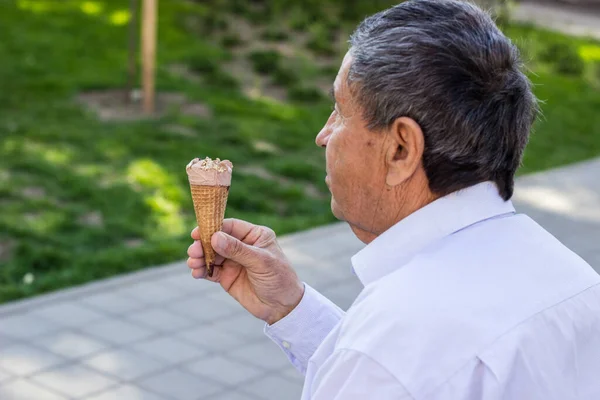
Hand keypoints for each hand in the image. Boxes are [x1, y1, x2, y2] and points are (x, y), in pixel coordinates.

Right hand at [187, 218, 304, 324]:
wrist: (282, 307)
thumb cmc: (279, 279)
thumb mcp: (261, 262)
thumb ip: (238, 250)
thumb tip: (215, 237)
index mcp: (255, 235)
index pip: (230, 226)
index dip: (213, 227)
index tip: (197, 233)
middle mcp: (242, 245)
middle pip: (217, 240)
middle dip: (203, 244)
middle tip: (194, 251)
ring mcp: (233, 261)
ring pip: (211, 255)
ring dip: (200, 258)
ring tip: (193, 264)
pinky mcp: (227, 276)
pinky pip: (210, 270)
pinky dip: (201, 271)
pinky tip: (196, 273)